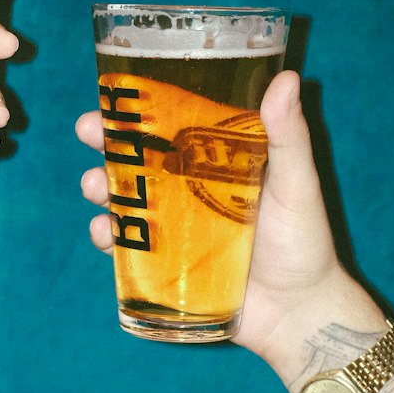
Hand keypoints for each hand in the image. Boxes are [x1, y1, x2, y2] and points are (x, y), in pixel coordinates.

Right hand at [76, 71, 379, 376]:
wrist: (299, 314)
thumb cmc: (305, 243)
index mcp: (214, 162)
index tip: (113, 93)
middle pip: (135, 159)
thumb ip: (289, 135)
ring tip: (95, 186)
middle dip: (104, 143)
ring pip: (122, 200)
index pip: (170, 126)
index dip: (138, 109)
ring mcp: (172, 230)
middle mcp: (187, 191)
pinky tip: (104, 233)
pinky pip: (124, 249)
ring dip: (100, 188)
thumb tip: (287, 78)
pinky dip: (107, 238)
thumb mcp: (298, 183)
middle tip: (88, 132)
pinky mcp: (162, 267)